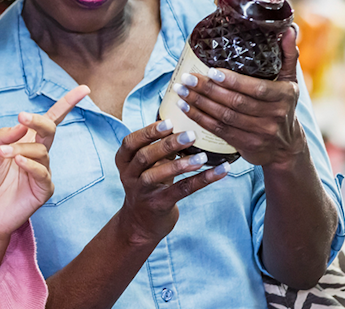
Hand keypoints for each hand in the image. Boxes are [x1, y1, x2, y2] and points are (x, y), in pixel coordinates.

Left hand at [0, 85, 89, 240]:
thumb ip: (1, 135)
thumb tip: (20, 124)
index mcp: (25, 140)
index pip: (51, 118)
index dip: (68, 103)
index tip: (84, 89)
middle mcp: (37, 153)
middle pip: (50, 129)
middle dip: (38, 121)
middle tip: (22, 117)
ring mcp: (42, 171)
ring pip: (41, 151)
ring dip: (21, 148)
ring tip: (3, 154)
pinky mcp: (43, 189)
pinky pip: (42, 172)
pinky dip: (30, 164)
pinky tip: (17, 161)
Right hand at [114, 119, 229, 246]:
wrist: (140, 223)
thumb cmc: (149, 184)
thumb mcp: (148, 164)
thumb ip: (159, 146)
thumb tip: (185, 120)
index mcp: (125, 161)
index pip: (130, 142)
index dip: (148, 132)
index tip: (168, 122)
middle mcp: (130, 176)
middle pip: (145, 157)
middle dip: (167, 144)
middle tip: (190, 135)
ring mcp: (142, 192)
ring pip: (159, 175)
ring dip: (182, 165)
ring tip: (203, 157)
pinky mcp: (158, 205)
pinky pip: (180, 190)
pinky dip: (201, 180)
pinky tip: (220, 171)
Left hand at [174, 26, 307, 168]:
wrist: (286, 147)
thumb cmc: (284, 106)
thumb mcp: (291, 81)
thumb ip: (288, 54)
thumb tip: (288, 29)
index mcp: (284, 96)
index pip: (257, 89)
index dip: (233, 81)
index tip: (211, 71)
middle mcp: (274, 116)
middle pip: (236, 102)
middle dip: (208, 90)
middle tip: (187, 78)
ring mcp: (260, 133)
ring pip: (224, 117)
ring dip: (199, 104)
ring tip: (181, 91)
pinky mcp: (246, 145)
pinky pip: (219, 131)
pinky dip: (200, 119)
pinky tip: (186, 109)